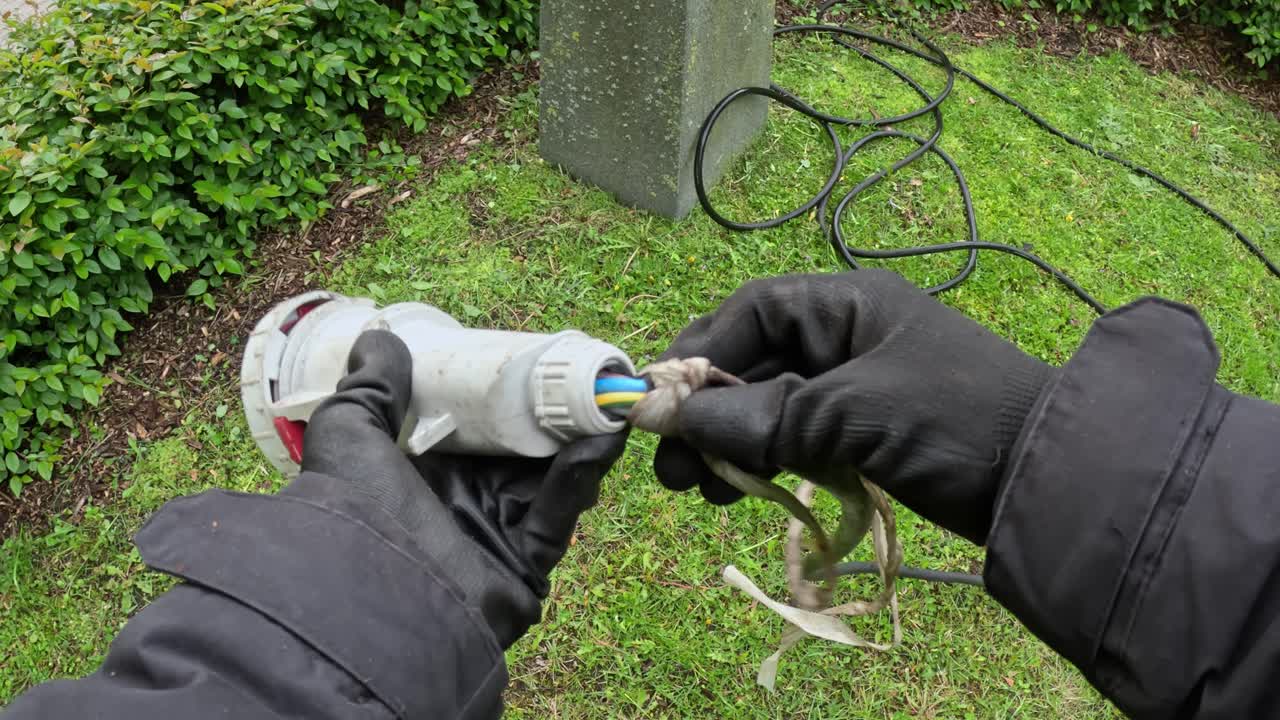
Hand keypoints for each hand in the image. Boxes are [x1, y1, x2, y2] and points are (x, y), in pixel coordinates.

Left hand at [299, 330, 625, 646]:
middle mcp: (462, 503)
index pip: (475, 429)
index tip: (530, 363)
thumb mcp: (349, 430)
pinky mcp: (523, 565)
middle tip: (579, 378)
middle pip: (520, 454)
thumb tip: (379, 335)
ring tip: (601, 403)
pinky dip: (578, 481)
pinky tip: (599, 443)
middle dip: (551, 419)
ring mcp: (494, 534)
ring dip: (576, 444)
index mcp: (424, 474)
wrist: (367, 587)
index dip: (504, 399)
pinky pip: (557, 518)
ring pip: (548, 483)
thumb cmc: (354, 508)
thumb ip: (370, 385)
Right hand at [653, 270, 1054, 543]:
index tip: (659, 401)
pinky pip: (793, 438)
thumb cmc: (956, 424)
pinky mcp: (864, 434)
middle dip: (705, 409)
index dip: (699, 352)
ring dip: (726, 442)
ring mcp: (855, 388)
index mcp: (848, 306)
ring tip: (698, 489)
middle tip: (669, 465)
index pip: (751, 312)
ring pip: (767, 406)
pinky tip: (740, 492)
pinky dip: (761, 461)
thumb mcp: (854, 413)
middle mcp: (846, 337)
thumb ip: (763, 415)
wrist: (1054, 483)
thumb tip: (676, 418)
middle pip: (751, 361)